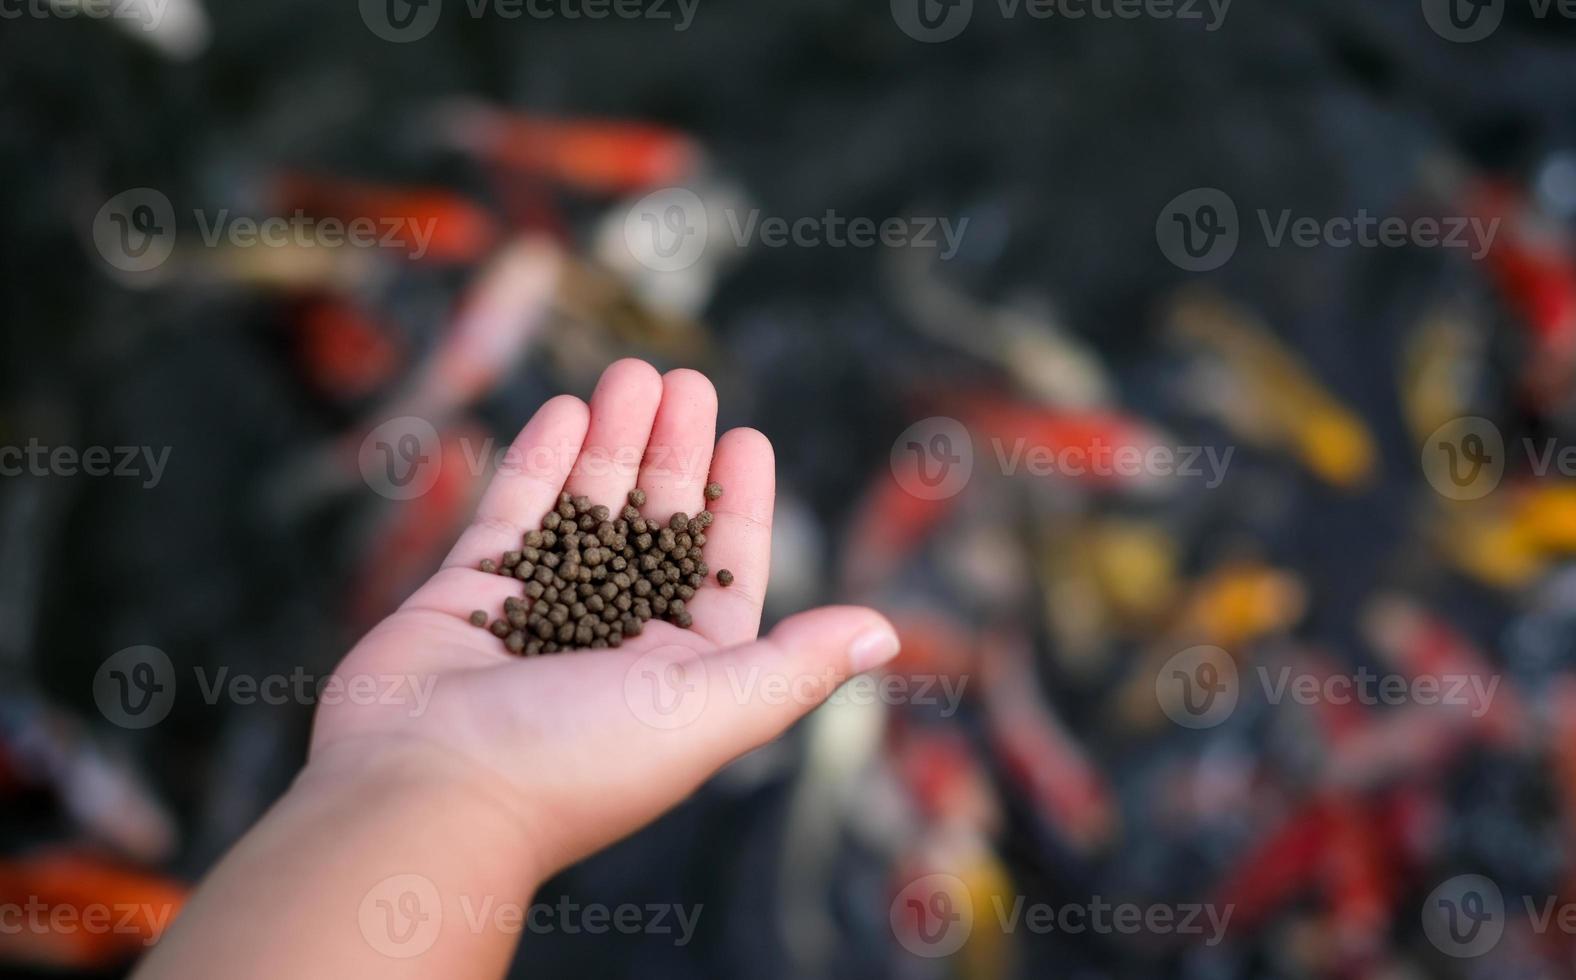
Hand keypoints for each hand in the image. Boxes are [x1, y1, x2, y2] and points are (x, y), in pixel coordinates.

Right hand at [307, 359, 900, 878]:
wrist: (423, 794)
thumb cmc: (576, 760)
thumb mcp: (709, 710)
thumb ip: (794, 664)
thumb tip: (885, 632)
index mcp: (678, 675)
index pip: (721, 572)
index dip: (739, 506)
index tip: (748, 437)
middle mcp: (611, 643)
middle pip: (654, 527)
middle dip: (674, 453)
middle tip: (687, 379)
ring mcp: (537, 616)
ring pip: (585, 510)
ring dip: (613, 442)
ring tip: (632, 374)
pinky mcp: (466, 598)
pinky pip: (512, 516)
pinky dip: (539, 463)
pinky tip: (565, 411)